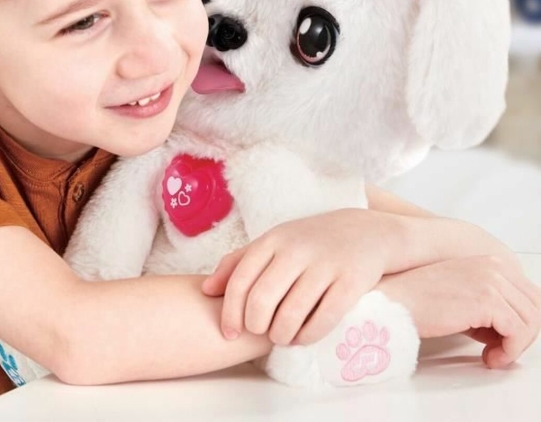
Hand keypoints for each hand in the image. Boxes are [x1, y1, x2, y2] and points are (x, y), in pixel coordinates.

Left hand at [202, 209, 399, 345]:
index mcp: (273, 239)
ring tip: (280, 336)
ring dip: (280, 335)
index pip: (240, 281)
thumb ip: (238, 263)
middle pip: (262, 301)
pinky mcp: (351, 282)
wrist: (365, 232)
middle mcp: (297, 250)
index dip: (229, 313)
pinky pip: (322, 321)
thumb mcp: (273, 242)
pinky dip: (306, 337)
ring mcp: (326, 265)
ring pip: (291, 315)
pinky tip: (302, 336)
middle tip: (259, 332)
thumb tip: (205, 289)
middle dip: (255, 326)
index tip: (229, 332)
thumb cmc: (310, 242)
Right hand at [378, 255, 540, 367]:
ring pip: (531, 321)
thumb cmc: (418, 300)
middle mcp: (494, 266)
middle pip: (536, 307)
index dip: (522, 324)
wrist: (394, 300)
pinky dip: (509, 351)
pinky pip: (518, 332)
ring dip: (516, 346)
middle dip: (523, 336)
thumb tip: (507, 330)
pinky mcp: (487, 300)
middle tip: (501, 351)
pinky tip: (489, 356)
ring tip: (494, 356)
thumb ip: (487, 304)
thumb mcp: (461, 294)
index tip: (504, 340)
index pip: (529, 295)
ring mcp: (491, 281)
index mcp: (489, 262)